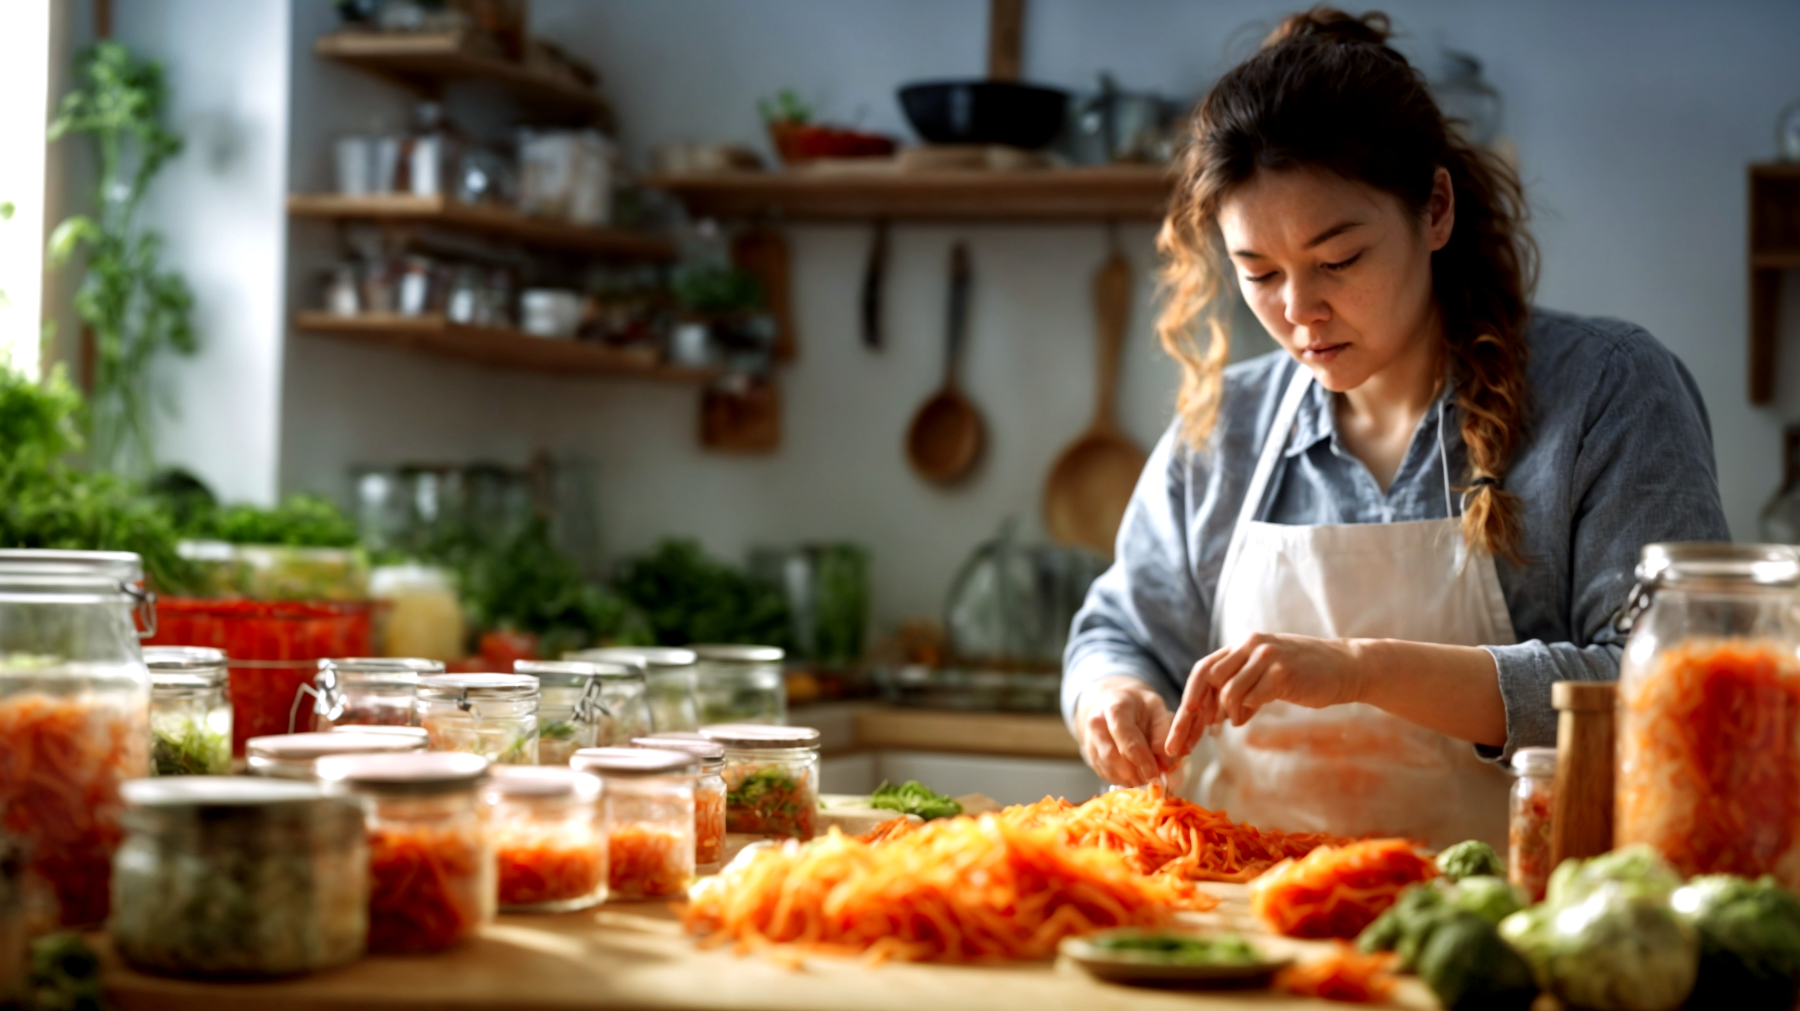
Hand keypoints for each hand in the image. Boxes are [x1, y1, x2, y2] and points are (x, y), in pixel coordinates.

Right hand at [1075, 675, 1176, 785]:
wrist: (1116, 703)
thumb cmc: (1140, 706)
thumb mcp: (1158, 709)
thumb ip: (1163, 734)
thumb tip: (1164, 764)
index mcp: (1115, 708)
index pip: (1126, 739)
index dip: (1142, 760)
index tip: (1156, 776)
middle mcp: (1096, 724)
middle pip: (1112, 757)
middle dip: (1135, 774)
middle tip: (1154, 781)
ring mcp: (1090, 740)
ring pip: (1108, 769)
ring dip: (1130, 780)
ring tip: (1147, 778)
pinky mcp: (1090, 756)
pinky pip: (1106, 774)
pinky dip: (1123, 781)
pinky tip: (1136, 776)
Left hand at [1165, 633, 1366, 757]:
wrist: (1346, 667)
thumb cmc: (1304, 674)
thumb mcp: (1266, 675)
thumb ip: (1240, 687)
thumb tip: (1212, 717)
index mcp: (1242, 646)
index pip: (1203, 669)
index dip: (1189, 698)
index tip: (1181, 726)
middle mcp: (1250, 646)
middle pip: (1208, 679)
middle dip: (1196, 712)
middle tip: (1197, 736)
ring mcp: (1267, 656)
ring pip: (1228, 691)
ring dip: (1226, 713)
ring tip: (1235, 722)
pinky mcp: (1283, 672)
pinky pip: (1251, 697)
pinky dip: (1244, 713)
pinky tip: (1245, 720)